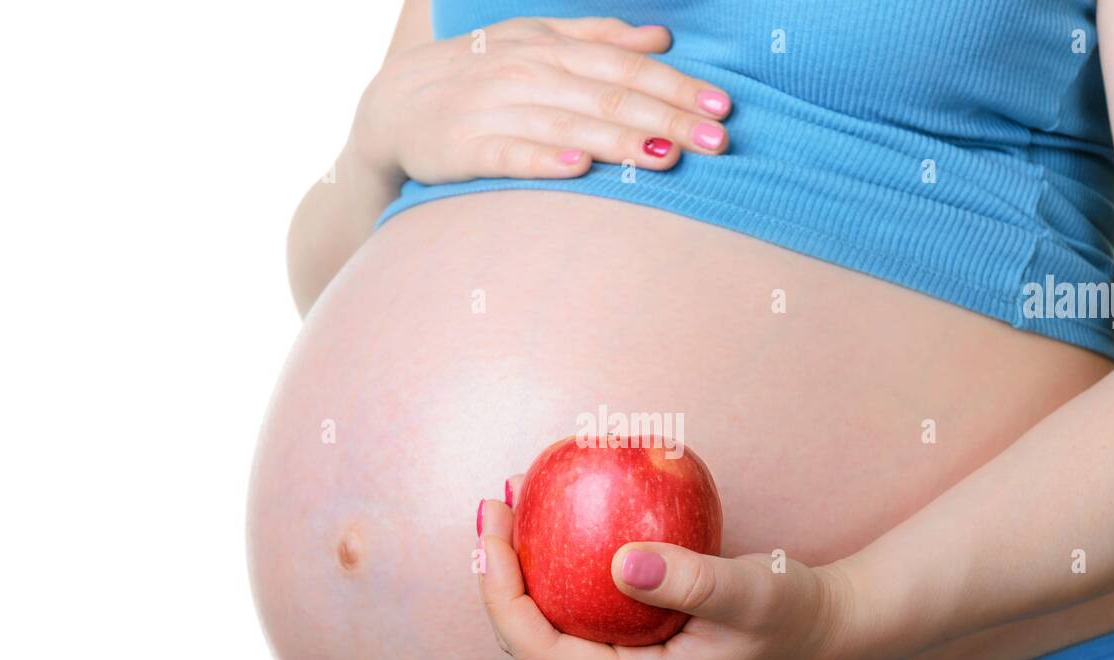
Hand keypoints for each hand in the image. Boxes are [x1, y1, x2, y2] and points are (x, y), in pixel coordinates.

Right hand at [349, 17, 731, 185]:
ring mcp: (494, 111)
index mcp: (549, 49)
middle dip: (665, 118)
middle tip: (715, 141)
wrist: (392, 105)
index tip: (721, 107)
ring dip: (618, 142)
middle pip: (607, 96)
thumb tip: (660, 37)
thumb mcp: (534, 43)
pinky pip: (510, 155)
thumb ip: (597, 40)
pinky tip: (579, 168)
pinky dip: (544, 159)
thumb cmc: (478, 75)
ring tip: (666, 157)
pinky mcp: (465, 150)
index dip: (675, 86)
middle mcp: (526, 74)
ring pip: (568, 124)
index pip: (624, 67)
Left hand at [476, 476, 856, 659]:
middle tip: (497, 503)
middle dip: (499, 574)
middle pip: (529, 639)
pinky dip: (556, 565)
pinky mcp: (632, 648)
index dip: (500, 595)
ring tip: (514, 502)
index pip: (538, 652)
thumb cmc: (790, 613)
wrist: (822, 629)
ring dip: (523, 566)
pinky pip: (576, 609)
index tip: (492, 532)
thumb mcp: (750, 592)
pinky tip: (557, 514)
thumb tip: (622, 563)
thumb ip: (691, 581)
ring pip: (547, 624)